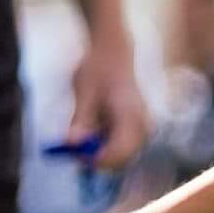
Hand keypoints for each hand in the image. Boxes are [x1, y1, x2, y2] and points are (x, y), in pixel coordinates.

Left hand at [67, 40, 149, 170]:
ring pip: (119, 154)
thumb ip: (80, 120)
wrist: (113, 52)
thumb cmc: (99, 68)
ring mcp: (140, 128)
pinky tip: (91, 126)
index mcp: (132, 117)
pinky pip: (119, 145)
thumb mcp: (85, 92)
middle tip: (73, 150)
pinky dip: (102, 143)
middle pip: (121, 158)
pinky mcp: (134, 128)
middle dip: (96, 158)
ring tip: (82, 130)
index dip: (96, 160)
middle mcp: (141, 126)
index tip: (74, 156)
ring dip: (98, 150)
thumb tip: (72, 143)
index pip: (119, 153)